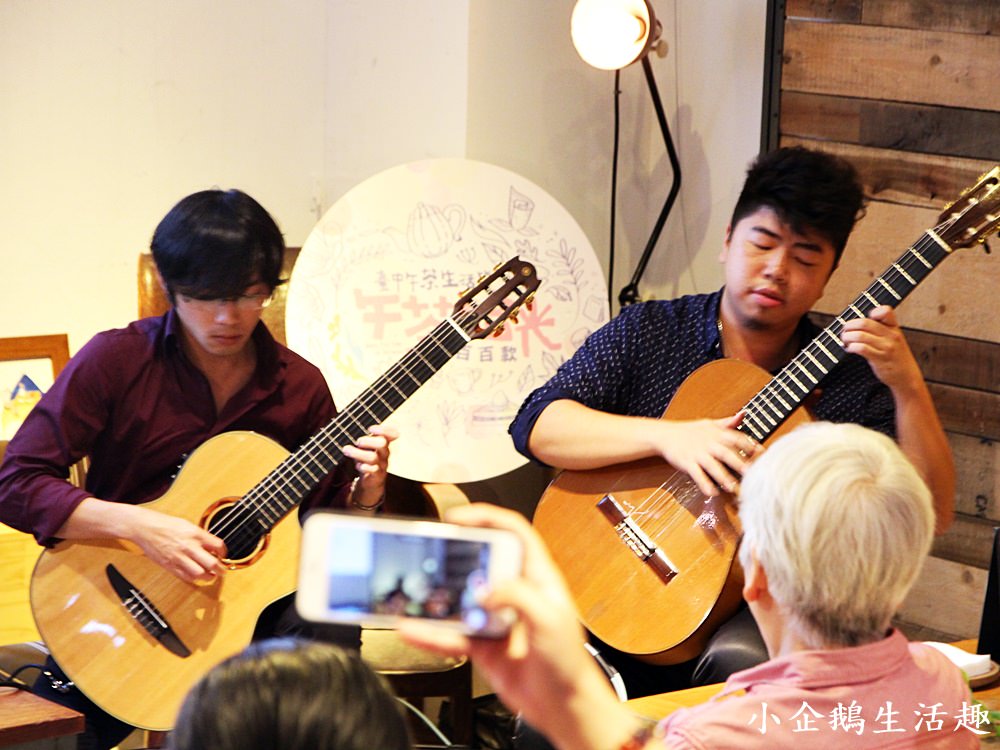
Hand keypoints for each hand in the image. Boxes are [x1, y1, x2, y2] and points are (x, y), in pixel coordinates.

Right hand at [126, 505, 225, 583]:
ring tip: (211, 576)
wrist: (145, 528)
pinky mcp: (169, 565)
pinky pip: (186, 577)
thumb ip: (201, 536)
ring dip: (208, 577)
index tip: (223, 555)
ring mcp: (179, 557)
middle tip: (222, 571)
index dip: (224, 553)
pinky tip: (196, 576)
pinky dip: (194, 578)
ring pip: (200, 574)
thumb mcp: (188, 525)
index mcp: (195, 534)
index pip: (218, 546)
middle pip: (212, 563)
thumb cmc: (165, 524)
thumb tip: (212, 546)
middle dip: (220, 569)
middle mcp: (189, 546)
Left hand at [342, 424, 398, 506]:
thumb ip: (365, 436)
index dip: (383, 430)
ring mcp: (381, 464)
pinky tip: (358, 466)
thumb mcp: (367, 447)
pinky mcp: (377, 475)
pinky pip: (373, 471)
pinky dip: (364, 467)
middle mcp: (384, 453)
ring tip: (346, 450)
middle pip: (382, 443)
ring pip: (373, 457)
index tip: (370, 428)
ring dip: (358, 453)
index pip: (391, 434)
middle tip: (357, 441)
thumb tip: (349, 423)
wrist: (372, 481)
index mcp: (384, 443)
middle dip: (368, 440)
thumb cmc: (367, 459)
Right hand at [400, 504, 638, 749]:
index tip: (459, 518)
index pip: (514, 533)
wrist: (563, 706)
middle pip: (481, 561)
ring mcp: (496, 618)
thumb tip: (485, 590)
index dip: (487, 518)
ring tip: (415, 592)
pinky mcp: (483, 644)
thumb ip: (518, 596)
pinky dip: (431, 634)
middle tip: (431, 550)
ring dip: (437, 596)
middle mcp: (515, 593)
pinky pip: (452, 635)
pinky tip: (414, 630)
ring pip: (461, 599)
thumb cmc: (568, 662)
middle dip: (455, 553)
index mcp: (537, 578)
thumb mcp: (550, 619)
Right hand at [647, 413, 761, 496]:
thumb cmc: (689, 431)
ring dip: (724, 478)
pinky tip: (713, 493)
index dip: (750, 445)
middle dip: (740, 464)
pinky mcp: (687, 463)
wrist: (665, 435)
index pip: (737, 438)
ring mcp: (697, 454)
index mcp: (716, 433)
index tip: (762, 454)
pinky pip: (697, 475)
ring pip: (713, 466)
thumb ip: (728, 422)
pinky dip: (705, 484)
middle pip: (727, 453)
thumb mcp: (709, 423)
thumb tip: (743, 414)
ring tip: (734, 488)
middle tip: (753, 475)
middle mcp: (708, 443)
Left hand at [840, 306, 922, 392]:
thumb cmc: (896, 357)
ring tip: (845, 341)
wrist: (907, 376)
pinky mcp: (879, 359)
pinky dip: (851, 347)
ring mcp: (886, 347)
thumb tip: (856, 323)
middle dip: (849, 326)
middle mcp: (891, 335)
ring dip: (847, 337)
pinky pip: (861, 348)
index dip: (872, 311)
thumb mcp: (894, 339)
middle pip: (865, 323)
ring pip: (860, 335)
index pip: (885, 311)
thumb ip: (881, 329)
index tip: (862, 319)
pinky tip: (850, 349)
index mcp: (894, 328)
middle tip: (844, 331)